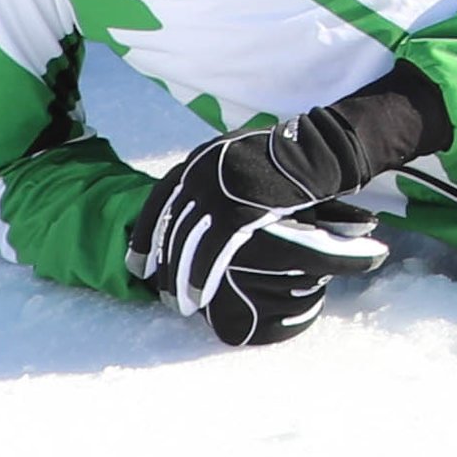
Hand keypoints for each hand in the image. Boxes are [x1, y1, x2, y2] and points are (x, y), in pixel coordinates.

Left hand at [140, 145, 394, 349]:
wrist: (318, 152)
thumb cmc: (286, 159)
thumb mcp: (239, 158)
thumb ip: (216, 178)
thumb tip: (200, 208)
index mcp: (199, 160)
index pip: (159, 202)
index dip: (145, 238)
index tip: (138, 266)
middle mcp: (200, 173)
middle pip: (171, 228)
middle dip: (164, 266)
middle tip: (162, 294)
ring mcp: (217, 192)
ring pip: (186, 244)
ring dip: (179, 279)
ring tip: (179, 305)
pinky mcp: (238, 212)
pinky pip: (211, 253)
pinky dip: (201, 278)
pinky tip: (199, 298)